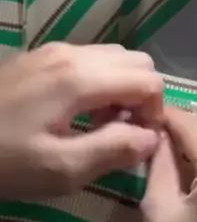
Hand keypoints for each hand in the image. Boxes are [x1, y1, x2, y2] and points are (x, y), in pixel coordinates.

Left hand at [0, 43, 162, 199]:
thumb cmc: (3, 161)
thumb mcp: (61, 169)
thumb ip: (114, 150)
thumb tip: (152, 138)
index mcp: (79, 78)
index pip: (148, 81)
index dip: (156, 114)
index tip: (140, 144)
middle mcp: (70, 54)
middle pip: (134, 61)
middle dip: (142, 97)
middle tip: (123, 135)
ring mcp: (50, 53)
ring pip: (110, 58)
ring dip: (121, 91)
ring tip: (101, 129)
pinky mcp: (35, 60)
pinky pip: (86, 62)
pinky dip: (98, 85)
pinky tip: (76, 118)